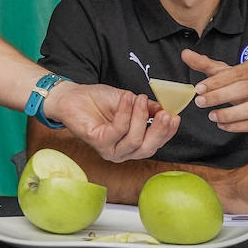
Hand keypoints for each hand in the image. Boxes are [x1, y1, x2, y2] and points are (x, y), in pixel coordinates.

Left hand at [47, 83, 179, 162]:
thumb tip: (164, 109)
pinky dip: (125, 113)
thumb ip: (146, 108)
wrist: (72, 96)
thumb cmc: (98, 100)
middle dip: (159, 130)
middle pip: (148, 148)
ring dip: (140, 117)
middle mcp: (122, 151)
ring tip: (139, 98)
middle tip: (164, 112)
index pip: (155, 143)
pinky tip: (126, 98)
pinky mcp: (99, 143)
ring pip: (135, 140)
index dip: (167, 132)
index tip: (175, 116)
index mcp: (131, 144)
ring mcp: (110, 150)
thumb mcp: (129, 101)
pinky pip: (118, 130)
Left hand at [183, 49, 247, 135]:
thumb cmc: (244, 85)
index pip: (235, 73)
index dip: (216, 81)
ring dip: (228, 114)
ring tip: (211, 115)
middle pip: (243, 89)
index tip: (199, 88)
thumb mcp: (225, 73)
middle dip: (219, 96)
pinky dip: (236, 126)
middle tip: (200, 102)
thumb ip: (205, 64)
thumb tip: (185, 54)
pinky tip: (222, 124)